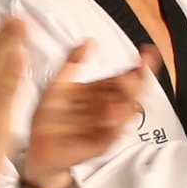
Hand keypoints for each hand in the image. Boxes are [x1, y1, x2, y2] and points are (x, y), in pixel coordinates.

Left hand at [19, 47, 146, 181]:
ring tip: (129, 86)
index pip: (124, 78)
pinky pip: (109, 135)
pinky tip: (114, 112)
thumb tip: (88, 40)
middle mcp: (107, 109)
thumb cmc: (50, 118)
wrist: (39, 147)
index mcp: (101, 94)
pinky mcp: (97, 145)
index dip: (138, 66)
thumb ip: (73, 62)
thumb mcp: (59, 84)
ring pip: (122, 114)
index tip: (147, 52)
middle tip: (135, 72)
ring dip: (128, 101)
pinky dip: (113, 125)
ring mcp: (105, 128)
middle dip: (135, 83)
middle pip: (129, 94)